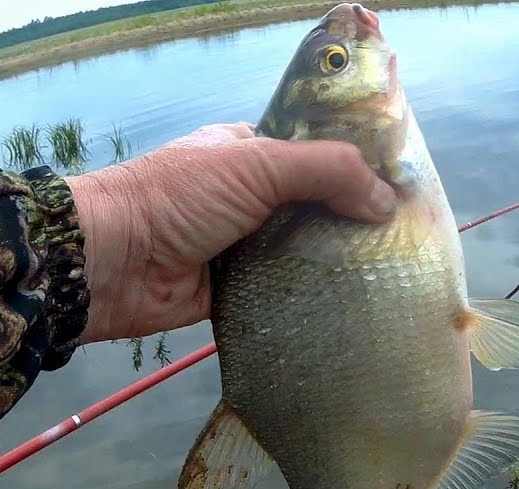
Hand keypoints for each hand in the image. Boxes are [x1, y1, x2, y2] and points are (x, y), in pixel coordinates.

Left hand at [65, 122, 397, 343]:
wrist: (112, 263)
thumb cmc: (179, 198)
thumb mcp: (256, 163)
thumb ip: (326, 171)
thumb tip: (387, 201)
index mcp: (248, 152)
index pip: (314, 153)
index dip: (356, 167)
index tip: (402, 188)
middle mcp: (247, 196)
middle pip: (315, 207)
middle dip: (353, 221)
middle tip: (406, 240)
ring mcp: (243, 246)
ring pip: (304, 253)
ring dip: (336, 264)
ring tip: (391, 276)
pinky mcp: (238, 292)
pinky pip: (285, 294)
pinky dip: (312, 299)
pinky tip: (352, 306)